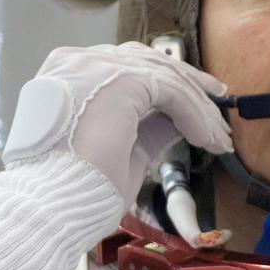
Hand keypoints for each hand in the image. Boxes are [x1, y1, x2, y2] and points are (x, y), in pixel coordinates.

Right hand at [3, 42, 233, 204]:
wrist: (50, 207)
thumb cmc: (74, 189)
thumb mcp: (117, 149)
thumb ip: (144, 127)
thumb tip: (176, 120)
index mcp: (68, 75)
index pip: (127, 66)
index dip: (166, 83)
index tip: (196, 106)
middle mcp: (77, 62)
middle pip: (148, 61)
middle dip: (189, 86)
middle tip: (218, 110)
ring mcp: (95, 67)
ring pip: (164, 74)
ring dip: (197, 107)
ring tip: (218, 136)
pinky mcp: (118, 82)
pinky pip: (171, 90)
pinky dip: (194, 114)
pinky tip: (205, 139)